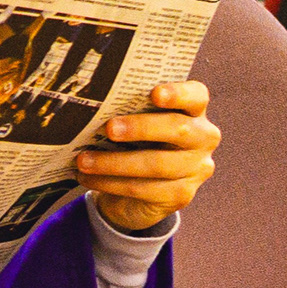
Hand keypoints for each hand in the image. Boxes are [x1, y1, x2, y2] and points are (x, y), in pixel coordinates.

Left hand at [76, 81, 219, 232]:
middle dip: (141, 128)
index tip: (154, 93)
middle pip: (178, 129)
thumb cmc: (135, 142)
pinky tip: (88, 178)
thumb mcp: (135, 122)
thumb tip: (92, 104)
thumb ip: (128, 110)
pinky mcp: (181, 195)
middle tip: (109, 128)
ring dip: (115, 162)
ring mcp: (196, 168)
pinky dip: (111, 183)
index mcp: (194, 111)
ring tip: (83, 160)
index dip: (178, 93)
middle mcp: (203, 137)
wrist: (139, 191)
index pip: (196, 95)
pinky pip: (144, 189)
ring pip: (157, 164)